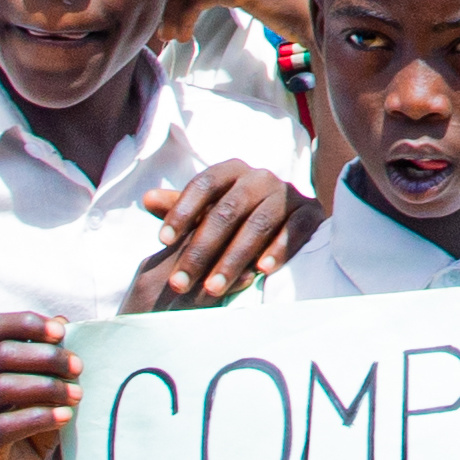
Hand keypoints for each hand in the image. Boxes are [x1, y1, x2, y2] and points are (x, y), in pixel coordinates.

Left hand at [123, 163, 315, 312]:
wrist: (292, 219)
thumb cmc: (240, 217)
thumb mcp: (210, 210)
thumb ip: (181, 207)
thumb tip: (147, 199)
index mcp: (232, 170)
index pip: (203, 185)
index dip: (182, 211)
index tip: (162, 241)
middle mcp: (260, 176)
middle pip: (227, 210)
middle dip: (201, 249)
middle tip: (180, 283)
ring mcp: (287, 193)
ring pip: (258, 224)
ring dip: (234, 258)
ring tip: (213, 289)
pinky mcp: (312, 212)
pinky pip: (294, 229)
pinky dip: (278, 249)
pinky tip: (261, 272)